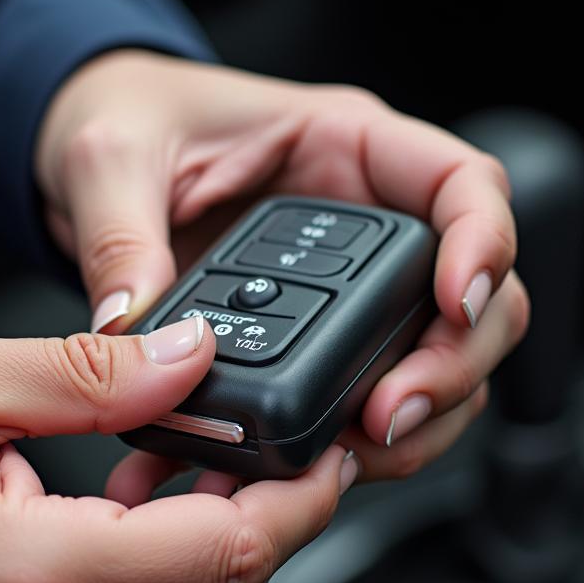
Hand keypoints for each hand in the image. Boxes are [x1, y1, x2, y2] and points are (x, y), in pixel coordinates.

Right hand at [0, 321, 351, 582]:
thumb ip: (86, 370)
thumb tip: (188, 354)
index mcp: (31, 574)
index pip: (226, 552)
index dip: (298, 501)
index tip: (325, 455)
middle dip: (273, 530)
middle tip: (273, 456)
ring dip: (217, 561)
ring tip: (197, 477)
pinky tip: (130, 525)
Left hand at [36, 51, 528, 496]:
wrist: (98, 161)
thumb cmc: (127, 116)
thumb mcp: (113, 158)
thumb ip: (123, 238)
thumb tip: (134, 323)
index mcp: (343, 146)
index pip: (462, 181)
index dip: (485, 242)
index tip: (459, 301)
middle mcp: (363, 223)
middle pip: (473, 297)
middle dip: (450, 367)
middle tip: (387, 414)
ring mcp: (348, 287)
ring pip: (429, 363)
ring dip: (407, 423)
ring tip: (342, 458)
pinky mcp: (313, 340)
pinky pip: (359, 395)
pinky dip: (340, 443)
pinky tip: (291, 466)